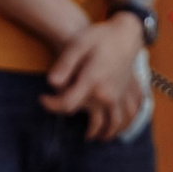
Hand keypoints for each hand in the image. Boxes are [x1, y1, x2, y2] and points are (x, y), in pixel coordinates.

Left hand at [44, 14, 145, 140]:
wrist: (125, 34)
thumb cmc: (98, 37)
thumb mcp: (77, 45)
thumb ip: (64, 65)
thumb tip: (51, 84)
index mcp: (92, 82)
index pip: (67, 105)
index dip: (51, 105)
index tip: (43, 99)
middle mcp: (108, 94)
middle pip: (92, 120)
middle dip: (79, 121)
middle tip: (62, 113)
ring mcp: (121, 96)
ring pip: (115, 124)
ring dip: (105, 133)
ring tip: (93, 137)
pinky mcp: (130, 93)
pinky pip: (129, 115)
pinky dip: (124, 125)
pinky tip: (116, 128)